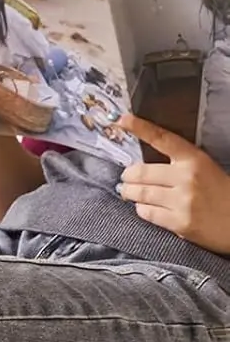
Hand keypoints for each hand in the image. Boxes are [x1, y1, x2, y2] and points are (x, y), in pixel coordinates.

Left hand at [118, 113, 229, 256]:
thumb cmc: (219, 192)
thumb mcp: (204, 168)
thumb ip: (179, 164)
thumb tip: (145, 165)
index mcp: (194, 159)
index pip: (162, 139)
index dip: (140, 128)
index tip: (123, 120)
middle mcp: (186, 177)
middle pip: (141, 172)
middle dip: (127, 176)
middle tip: (125, 178)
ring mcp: (181, 200)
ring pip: (140, 194)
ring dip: (129, 193)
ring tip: (128, 192)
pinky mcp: (177, 221)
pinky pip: (146, 213)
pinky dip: (140, 209)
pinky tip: (143, 206)